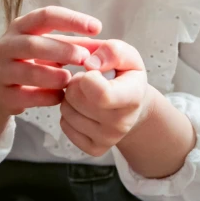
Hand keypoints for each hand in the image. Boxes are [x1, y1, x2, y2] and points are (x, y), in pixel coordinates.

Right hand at [0, 6, 101, 117]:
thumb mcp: (50, 47)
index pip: (47, 15)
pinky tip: (60, 97)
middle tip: (84, 58)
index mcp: (22, 26)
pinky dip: (45, 96)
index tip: (97, 27)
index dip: (72, 20)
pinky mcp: (2, 95)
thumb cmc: (32, 61)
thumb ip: (76, 44)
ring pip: (28, 71)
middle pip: (34, 44)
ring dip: (53, 76)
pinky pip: (25, 96)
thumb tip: (105, 46)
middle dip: (62, 50)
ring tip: (70, 79)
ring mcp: (2, 70)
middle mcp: (8, 45)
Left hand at [59, 38, 151, 156]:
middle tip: (87, 79)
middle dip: (75, 82)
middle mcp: (122, 123)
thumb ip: (112, 51)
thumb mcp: (127, 55)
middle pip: (76, 99)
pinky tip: (82, 107)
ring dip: (69, 97)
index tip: (92, 71)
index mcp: (133, 96)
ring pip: (67, 112)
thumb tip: (89, 63)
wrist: (134, 106)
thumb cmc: (127, 75)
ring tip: (85, 93)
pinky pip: (65, 126)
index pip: (101, 94)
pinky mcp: (95, 148)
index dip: (87, 78)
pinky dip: (68, 113)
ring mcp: (108, 139)